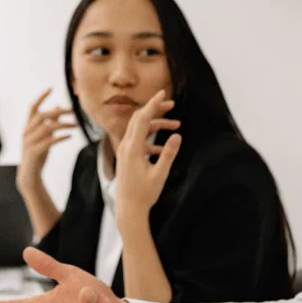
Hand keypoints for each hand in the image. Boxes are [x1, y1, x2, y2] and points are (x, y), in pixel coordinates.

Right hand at [16, 89, 76, 189]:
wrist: (29, 174)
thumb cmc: (37, 153)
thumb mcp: (43, 135)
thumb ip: (49, 122)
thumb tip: (58, 107)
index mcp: (28, 126)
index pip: (32, 108)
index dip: (41, 97)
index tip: (51, 88)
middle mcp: (27, 132)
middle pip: (42, 115)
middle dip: (58, 111)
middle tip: (72, 110)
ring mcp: (29, 142)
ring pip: (47, 128)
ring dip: (63, 124)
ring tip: (76, 125)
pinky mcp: (35, 152)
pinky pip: (49, 141)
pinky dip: (60, 137)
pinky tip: (70, 135)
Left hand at [113, 90, 181, 217]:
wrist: (128, 209)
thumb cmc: (144, 194)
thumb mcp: (160, 174)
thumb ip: (168, 154)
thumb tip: (177, 136)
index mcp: (132, 148)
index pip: (143, 119)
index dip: (153, 104)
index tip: (163, 93)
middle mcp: (126, 146)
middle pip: (139, 119)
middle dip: (155, 109)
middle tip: (172, 104)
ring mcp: (125, 151)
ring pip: (140, 129)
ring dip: (157, 125)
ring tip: (177, 124)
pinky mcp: (127, 157)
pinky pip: (139, 140)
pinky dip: (152, 139)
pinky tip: (166, 146)